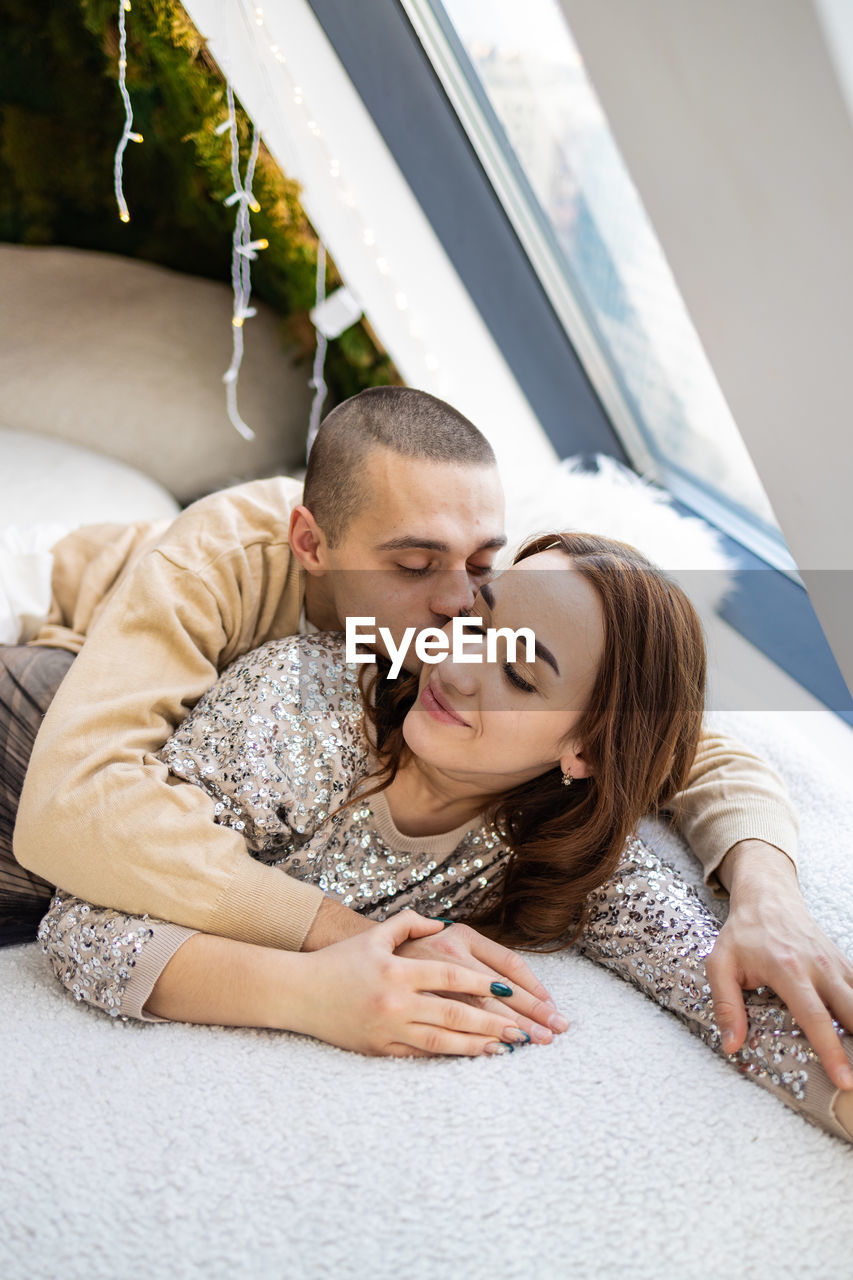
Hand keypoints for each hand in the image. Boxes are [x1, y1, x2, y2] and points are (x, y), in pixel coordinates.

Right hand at [292, 911, 541, 1056]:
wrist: (299, 992)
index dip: (482, 985)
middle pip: (455, 1015)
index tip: (509, 993)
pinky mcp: (380, 1050)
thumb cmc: (340, 961)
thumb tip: (442, 923)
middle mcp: (395, 1002)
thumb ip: (410, 924)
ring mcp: (388, 1029)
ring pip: (443, 1042)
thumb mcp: (375, 935)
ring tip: (507, 1048)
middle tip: (526, 1031)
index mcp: (398, 971)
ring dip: (479, 1046)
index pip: (450, 978)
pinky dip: (450, 1058)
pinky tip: (471, 1057)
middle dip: (494, 1024)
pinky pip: (422, 1056)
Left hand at [708, 841, 852, 1089]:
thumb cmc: (743, 932)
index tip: (844, 1080)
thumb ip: (726, 1004)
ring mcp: (835, 964)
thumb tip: (732, 1044)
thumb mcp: (720, 964)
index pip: (815, 1017)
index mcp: (788, 970)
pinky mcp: (843, 963)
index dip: (831, 1051)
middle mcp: (818, 967)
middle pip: (851, 1011)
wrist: (768, 895)